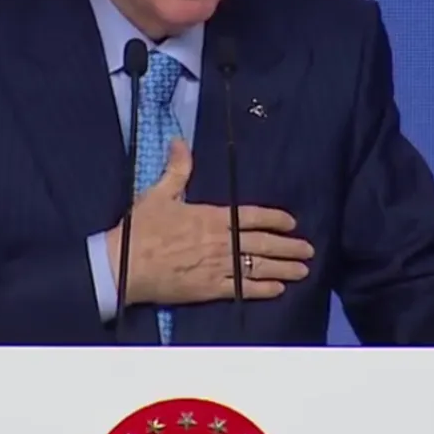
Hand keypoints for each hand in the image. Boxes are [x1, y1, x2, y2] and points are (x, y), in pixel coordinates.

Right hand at [106, 138, 314, 306]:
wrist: (124, 266)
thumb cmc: (141, 229)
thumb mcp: (158, 193)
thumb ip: (176, 170)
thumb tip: (180, 143)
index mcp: (212, 217)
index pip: (253, 216)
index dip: (276, 219)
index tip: (292, 222)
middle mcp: (221, 242)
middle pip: (263, 245)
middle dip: (289, 247)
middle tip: (308, 250)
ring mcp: (217, 267)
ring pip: (258, 268)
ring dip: (284, 269)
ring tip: (303, 271)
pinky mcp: (209, 290)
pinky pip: (242, 290)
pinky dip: (262, 290)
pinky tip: (278, 290)